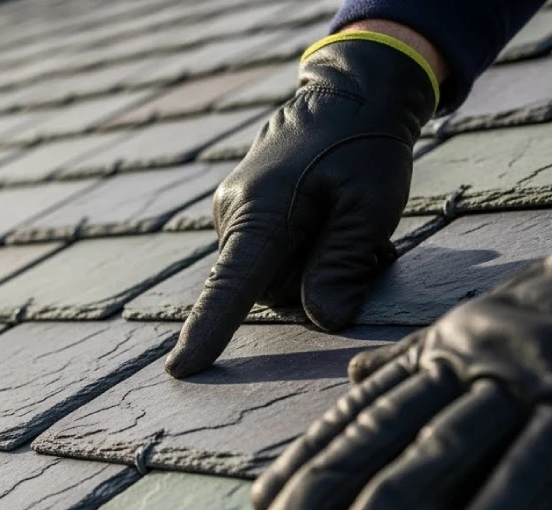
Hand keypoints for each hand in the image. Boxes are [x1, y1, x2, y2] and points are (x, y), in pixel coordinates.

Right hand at [165, 31, 438, 378]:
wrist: (349, 96)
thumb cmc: (364, 148)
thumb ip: (342, 265)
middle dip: (314, 283)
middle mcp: (233, 216)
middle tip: (362, 245)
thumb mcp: (370, 207)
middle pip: (268, 291)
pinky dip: (302, 252)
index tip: (181, 369)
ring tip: (347, 227)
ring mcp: (232, 214)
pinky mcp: (241, 213)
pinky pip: (269, 257)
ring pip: (271, 277)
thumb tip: (321, 319)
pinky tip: (329, 223)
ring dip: (312, 266)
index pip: (230, 288)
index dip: (208, 332)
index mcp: (260, 214)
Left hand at [250, 184, 551, 509]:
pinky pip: (543, 460)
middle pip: (386, 433)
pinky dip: (504, 506)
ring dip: (391, 506)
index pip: (363, 411)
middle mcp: (471, 362)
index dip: (309, 458)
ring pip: (447, 446)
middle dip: (324, 492)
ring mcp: (530, 381)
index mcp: (441, 347)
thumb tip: (350, 380)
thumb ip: (411, 357)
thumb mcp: (476, 324)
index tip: (264, 502)